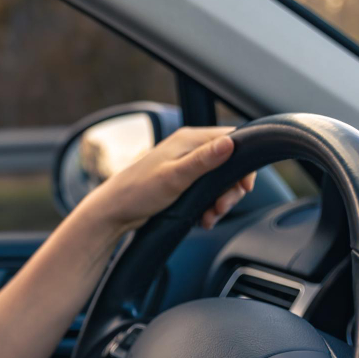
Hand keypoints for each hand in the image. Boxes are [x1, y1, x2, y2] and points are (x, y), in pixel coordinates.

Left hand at [84, 126, 256, 232]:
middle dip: (230, 190)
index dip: (243, 164)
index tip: (242, 187)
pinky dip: (209, 206)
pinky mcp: (182, 181)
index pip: (233, 140)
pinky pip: (207, 191)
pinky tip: (203, 218)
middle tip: (221, 208)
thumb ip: (204, 160)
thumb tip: (231, 142)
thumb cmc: (138, 191)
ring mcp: (185, 165)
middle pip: (229, 164)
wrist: (114, 211)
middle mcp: (189, 148)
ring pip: (219, 181)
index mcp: (189, 140)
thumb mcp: (174, 177)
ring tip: (209, 217)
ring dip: (220, 201)